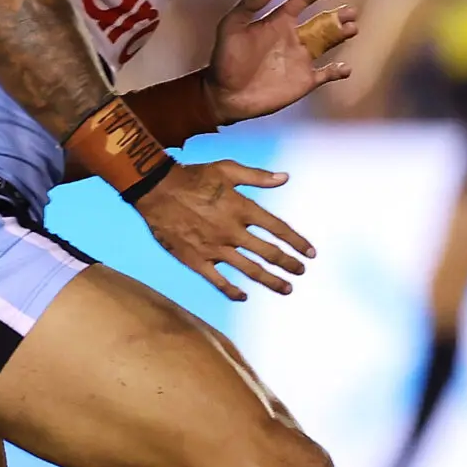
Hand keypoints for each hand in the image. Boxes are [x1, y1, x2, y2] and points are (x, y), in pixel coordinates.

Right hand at [134, 158, 313, 301]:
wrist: (156, 190)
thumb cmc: (193, 177)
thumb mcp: (228, 170)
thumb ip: (258, 177)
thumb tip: (285, 177)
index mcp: (243, 210)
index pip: (279, 229)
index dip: (297, 242)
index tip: (310, 253)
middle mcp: (233, 232)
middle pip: (269, 253)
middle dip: (289, 264)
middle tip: (301, 271)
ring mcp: (215, 248)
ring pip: (250, 270)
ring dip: (271, 281)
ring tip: (286, 289)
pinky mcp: (196, 259)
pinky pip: (218, 280)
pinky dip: (232, 290)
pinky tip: (243, 296)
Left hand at [205, 0, 355, 123]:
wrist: (225, 94)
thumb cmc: (225, 60)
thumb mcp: (229, 28)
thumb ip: (246, 7)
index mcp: (278, 23)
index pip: (301, 2)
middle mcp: (294, 38)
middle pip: (323, 22)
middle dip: (339, 16)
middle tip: (351, 12)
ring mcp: (301, 60)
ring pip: (329, 43)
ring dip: (342, 35)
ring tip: (353, 28)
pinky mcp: (305, 81)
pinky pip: (327, 74)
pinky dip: (338, 71)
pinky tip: (345, 68)